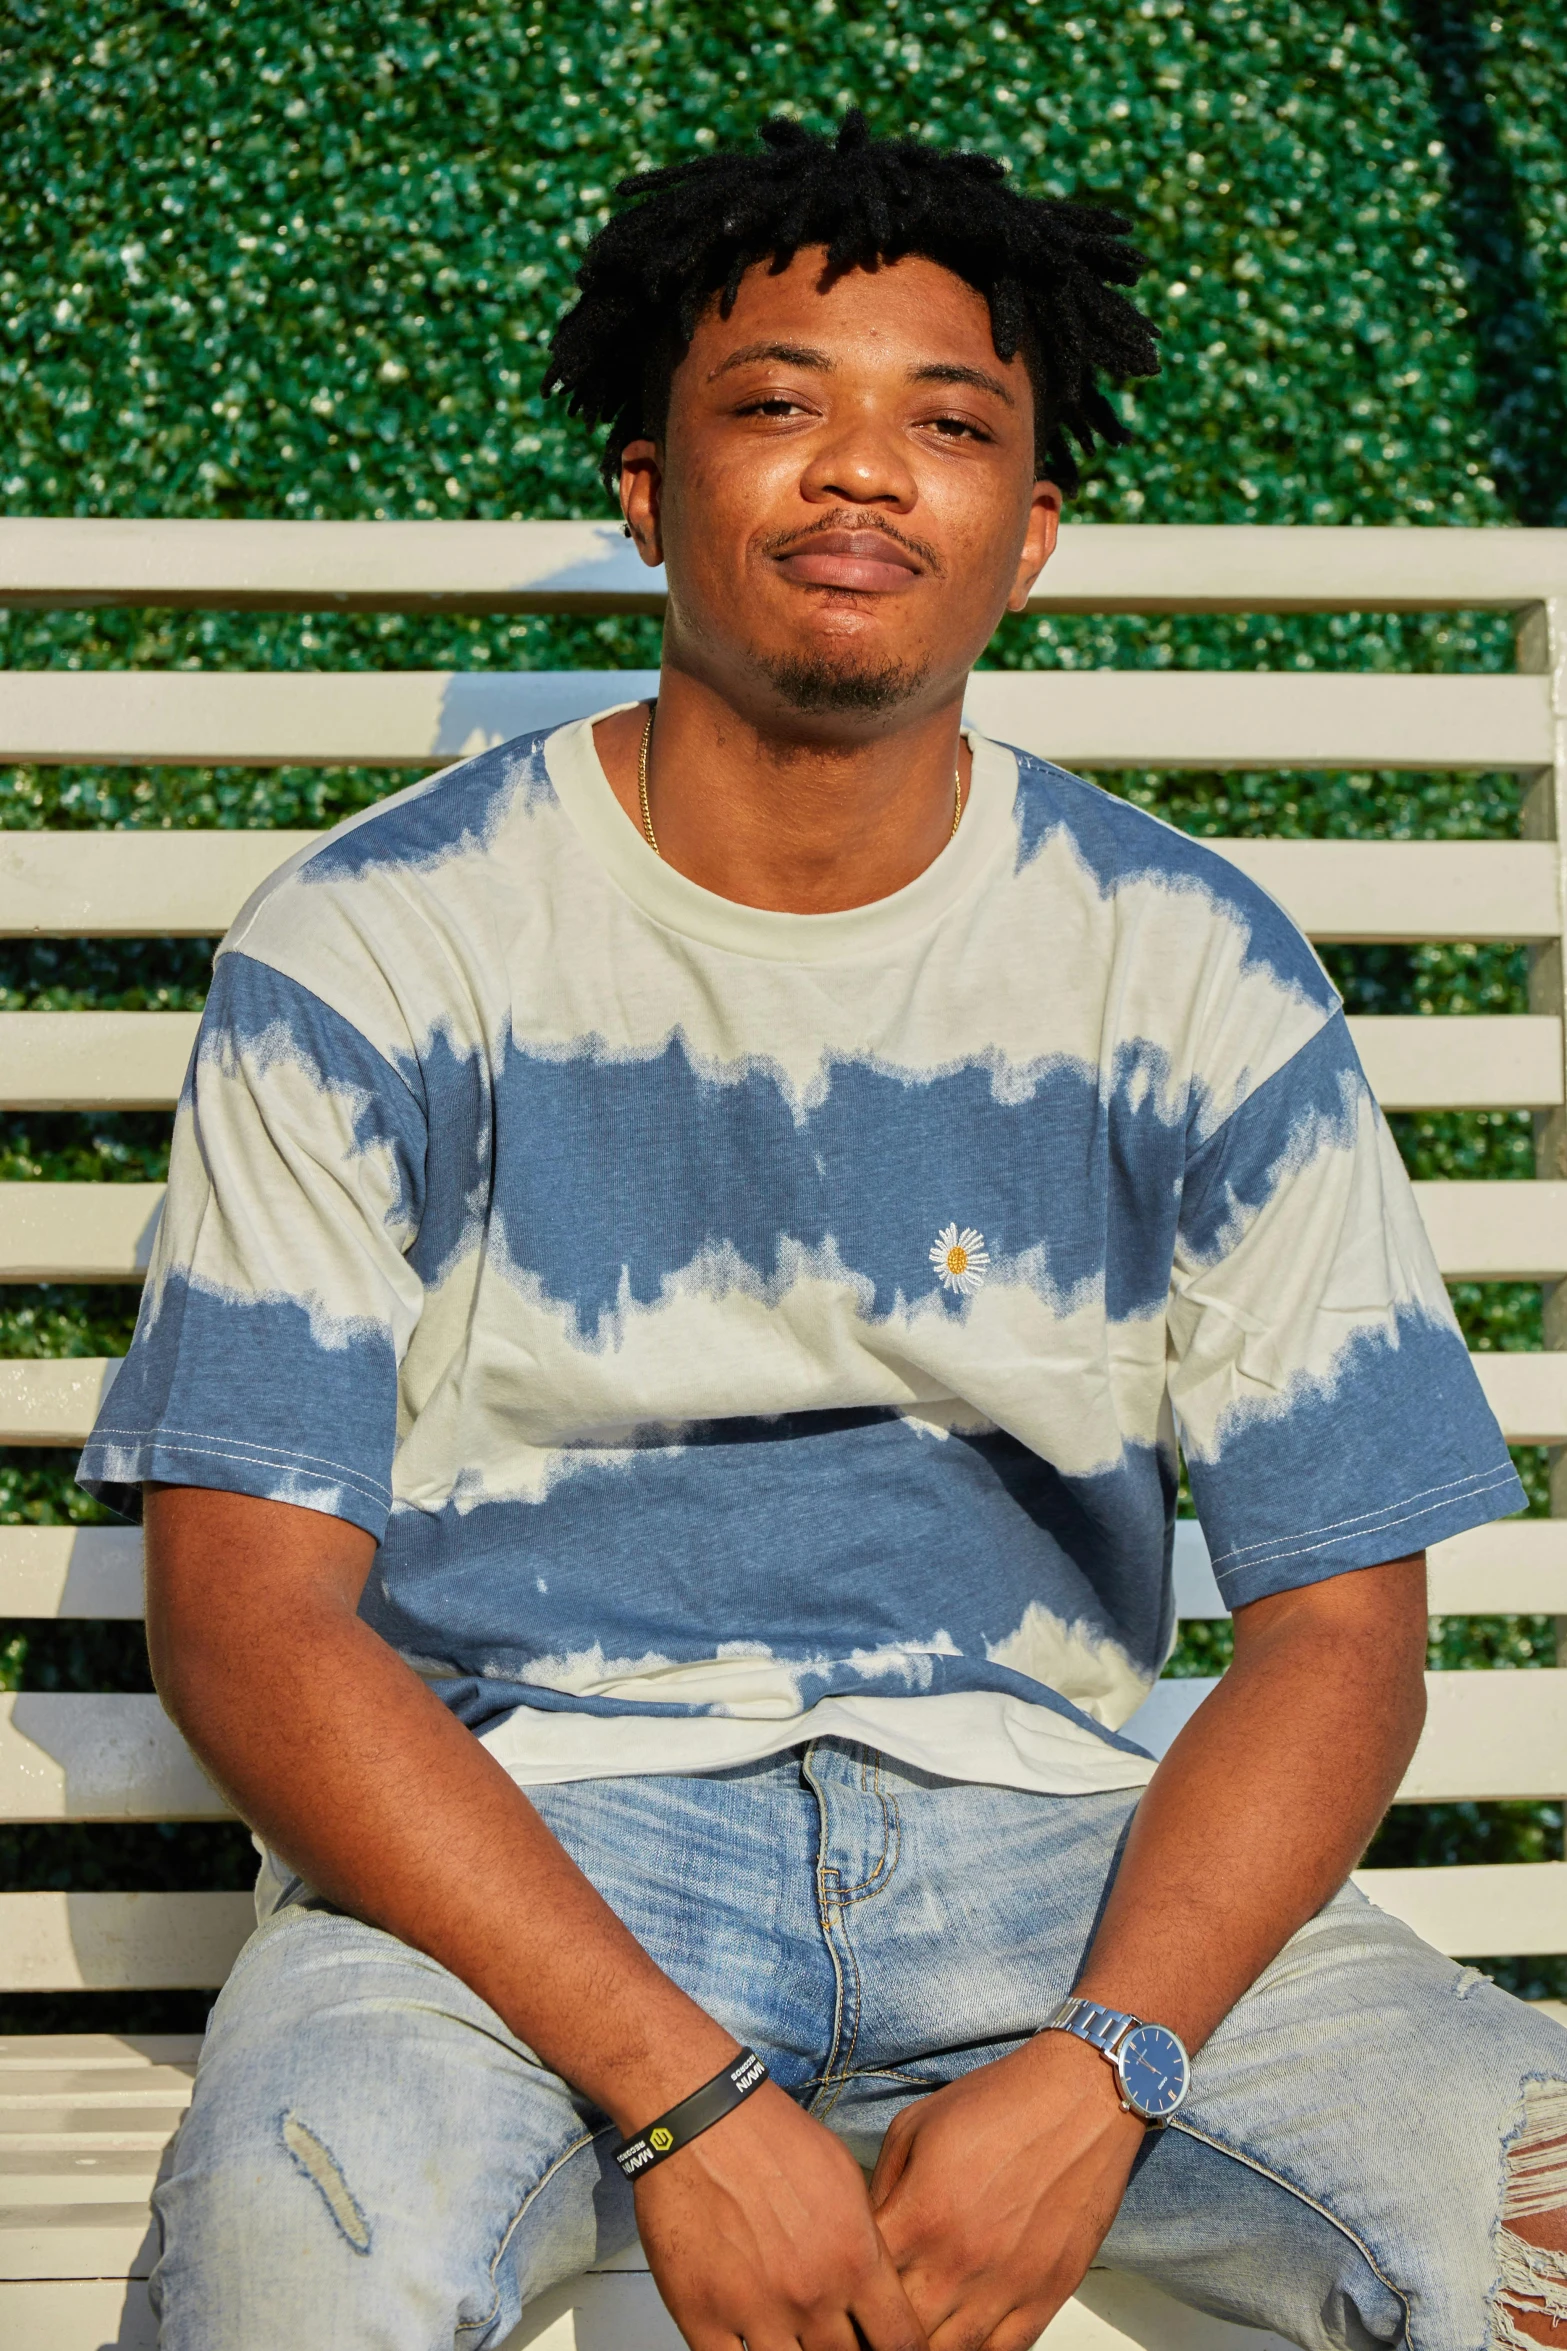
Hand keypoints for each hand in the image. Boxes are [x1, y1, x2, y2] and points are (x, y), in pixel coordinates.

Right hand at [635, 2079, 928, 2350]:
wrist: (701, 2118)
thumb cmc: (774, 2138)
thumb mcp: (845, 2177)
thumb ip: (866, 2242)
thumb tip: (879, 2289)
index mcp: (855, 2259)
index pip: (902, 2344)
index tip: (887, 2347)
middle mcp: (812, 2295)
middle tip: (833, 2339)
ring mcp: (755, 2311)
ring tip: (794, 2340)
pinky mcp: (701, 2315)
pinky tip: (749, 2344)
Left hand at [869, 2032, 1144, 2350]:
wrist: (1080, 2096)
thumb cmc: (997, 2103)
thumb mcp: (914, 2126)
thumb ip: (881, 2188)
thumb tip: (864, 2235)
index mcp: (920, 2214)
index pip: (866, 2286)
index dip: (853, 2292)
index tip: (848, 2291)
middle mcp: (960, 2260)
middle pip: (903, 2333)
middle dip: (885, 2328)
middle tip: (879, 2316)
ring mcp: (1007, 2284)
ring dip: (928, 2346)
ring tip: (917, 2330)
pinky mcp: (1047, 2294)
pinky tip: (962, 2336)